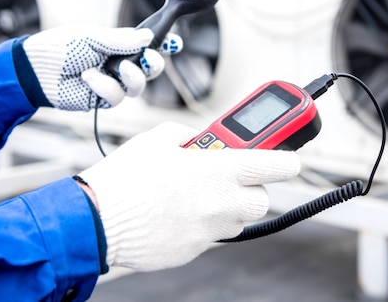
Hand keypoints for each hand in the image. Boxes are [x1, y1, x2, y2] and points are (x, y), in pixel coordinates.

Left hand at [20, 23, 181, 110]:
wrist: (35, 69)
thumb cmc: (60, 47)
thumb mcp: (93, 37)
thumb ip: (122, 39)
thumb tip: (149, 37)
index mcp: (118, 45)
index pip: (147, 45)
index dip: (164, 45)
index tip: (174, 43)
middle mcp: (118, 65)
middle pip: (150, 69)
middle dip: (155, 64)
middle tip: (149, 58)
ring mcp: (111, 83)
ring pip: (138, 87)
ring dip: (131, 77)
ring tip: (116, 69)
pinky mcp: (101, 100)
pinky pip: (116, 97)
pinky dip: (104, 86)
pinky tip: (88, 78)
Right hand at [79, 122, 300, 271]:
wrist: (97, 218)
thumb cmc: (127, 175)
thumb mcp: (163, 136)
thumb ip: (196, 137)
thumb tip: (209, 142)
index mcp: (220, 169)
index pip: (277, 165)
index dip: (287, 159)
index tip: (290, 159)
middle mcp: (222, 202)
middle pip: (263, 199)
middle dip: (252, 187)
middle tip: (231, 177)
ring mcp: (210, 230)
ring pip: (239, 220)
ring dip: (229, 206)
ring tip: (198, 195)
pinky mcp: (195, 250)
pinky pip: (213, 235)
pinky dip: (205, 224)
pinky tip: (180, 213)